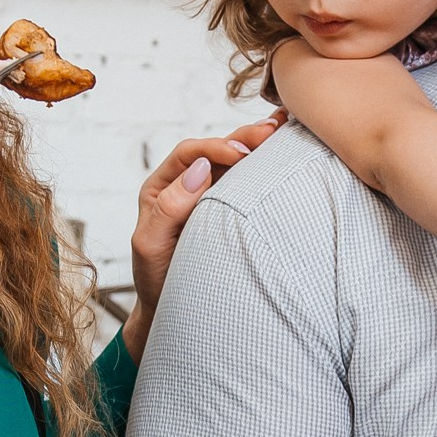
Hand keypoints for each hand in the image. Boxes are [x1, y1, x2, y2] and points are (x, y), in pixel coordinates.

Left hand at [123, 114, 282, 358]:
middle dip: (243, 137)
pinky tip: (284, 152)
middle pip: (215, 150)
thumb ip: (169, 207)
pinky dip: (263, 166)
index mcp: (161, 187)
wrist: (171, 307)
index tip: (241, 153)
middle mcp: (185, 185)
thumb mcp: (151, 244)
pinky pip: (245, 182)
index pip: (188, 154)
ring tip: (284, 129)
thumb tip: (200, 168)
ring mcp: (208, 196)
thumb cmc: (156, 279)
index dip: (215, 147)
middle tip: (273, 130)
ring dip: (258, 145)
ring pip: (233, 162)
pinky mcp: (228, 210)